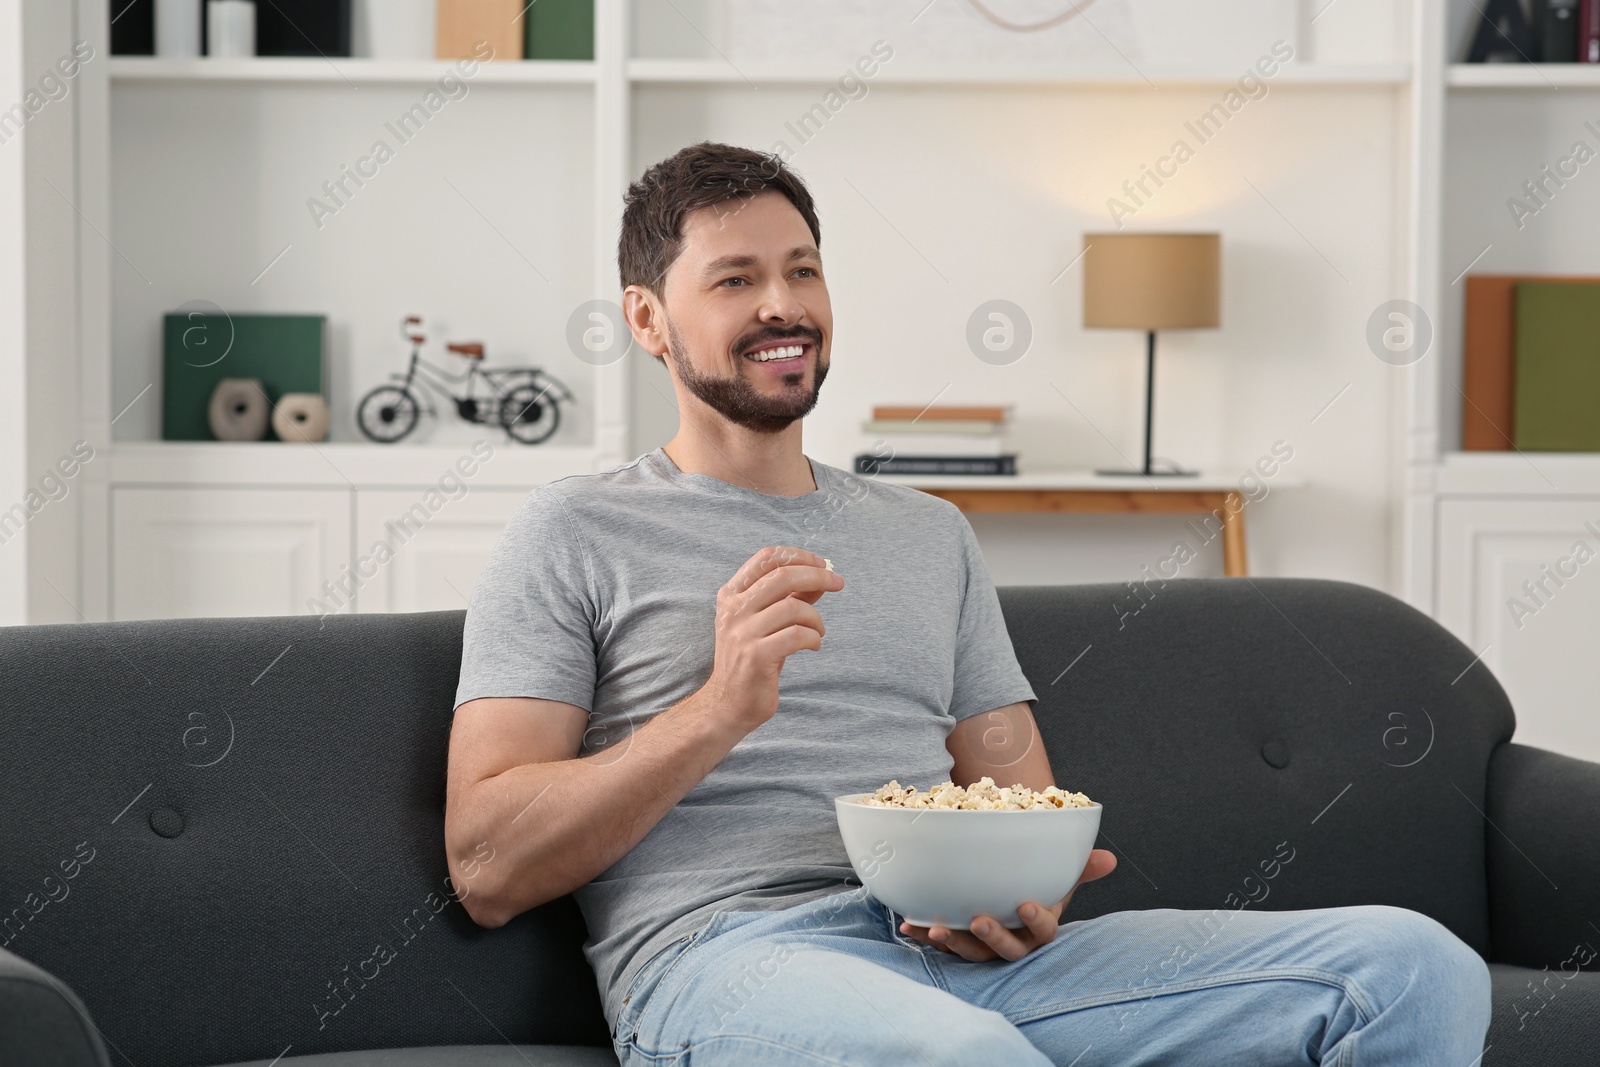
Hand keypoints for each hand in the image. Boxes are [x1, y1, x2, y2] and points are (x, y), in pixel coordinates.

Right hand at [695, 546, 843, 735]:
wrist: (727, 704)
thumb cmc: (752, 660)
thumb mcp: (766, 622)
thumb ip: (789, 598)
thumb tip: (822, 576)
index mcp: (731, 595)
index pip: (766, 558)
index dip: (798, 556)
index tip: (822, 564)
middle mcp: (733, 610)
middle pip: (782, 576)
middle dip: (818, 576)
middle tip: (838, 583)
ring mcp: (742, 633)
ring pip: (793, 607)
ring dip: (816, 617)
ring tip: (819, 630)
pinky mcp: (756, 657)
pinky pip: (797, 635)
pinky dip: (814, 638)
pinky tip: (813, 645)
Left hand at [898, 849, 1116, 961]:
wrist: (1009, 887)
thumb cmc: (1038, 883)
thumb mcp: (1058, 875)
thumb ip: (1080, 867)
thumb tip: (1109, 859)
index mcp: (1039, 926)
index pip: (1044, 931)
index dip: (1036, 921)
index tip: (1027, 905)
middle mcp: (1014, 941)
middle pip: (1008, 950)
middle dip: (993, 938)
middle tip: (979, 921)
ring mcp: (985, 945)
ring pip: (974, 953)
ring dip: (956, 943)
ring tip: (937, 930)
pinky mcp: (960, 942)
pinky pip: (944, 944)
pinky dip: (925, 935)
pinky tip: (909, 925)